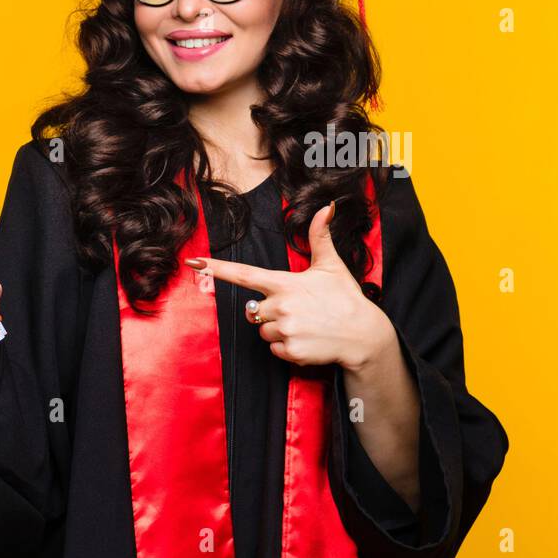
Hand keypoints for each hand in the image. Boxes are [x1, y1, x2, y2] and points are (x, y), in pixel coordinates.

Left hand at [185, 201, 396, 372]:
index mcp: (285, 283)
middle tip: (298, 310)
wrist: (364, 335)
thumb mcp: (332, 265)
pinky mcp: (291, 351)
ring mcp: (285, 330)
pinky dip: (287, 348)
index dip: (216, 268)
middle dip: (271, 312)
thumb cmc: (346, 298)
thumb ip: (321, 236)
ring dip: (278, 331)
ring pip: (263, 332)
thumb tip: (326, 206)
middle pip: (254, 311)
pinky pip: (274, 350)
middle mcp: (281, 306)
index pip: (243, 274)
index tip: (194, 262)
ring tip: (305, 326)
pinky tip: (307, 340)